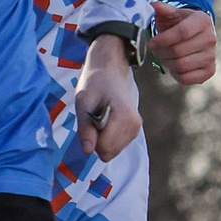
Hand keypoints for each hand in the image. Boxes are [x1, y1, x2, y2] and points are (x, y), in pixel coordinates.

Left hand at [73, 35, 140, 160]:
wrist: (111, 68)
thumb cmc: (95, 82)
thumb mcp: (84, 103)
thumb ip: (85, 129)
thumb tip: (87, 152)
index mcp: (124, 118)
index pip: (103, 148)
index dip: (90, 138)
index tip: (90, 119)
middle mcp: (134, 126)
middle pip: (108, 152)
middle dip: (96, 140)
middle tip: (94, 118)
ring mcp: (136, 128)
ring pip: (112, 151)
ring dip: (102, 138)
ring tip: (100, 116)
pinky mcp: (135, 129)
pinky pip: (116, 145)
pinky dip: (108, 136)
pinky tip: (107, 119)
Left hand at [152, 0, 216, 85]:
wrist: (193, 36)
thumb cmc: (179, 24)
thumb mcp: (171, 14)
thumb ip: (162, 10)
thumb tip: (153, 5)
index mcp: (202, 20)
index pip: (182, 32)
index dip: (163, 39)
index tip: (151, 42)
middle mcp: (211, 38)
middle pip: (178, 51)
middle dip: (161, 52)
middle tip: (156, 50)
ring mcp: (212, 56)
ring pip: (181, 66)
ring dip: (167, 63)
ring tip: (165, 56)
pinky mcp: (210, 70)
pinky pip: (186, 78)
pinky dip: (175, 74)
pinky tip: (174, 66)